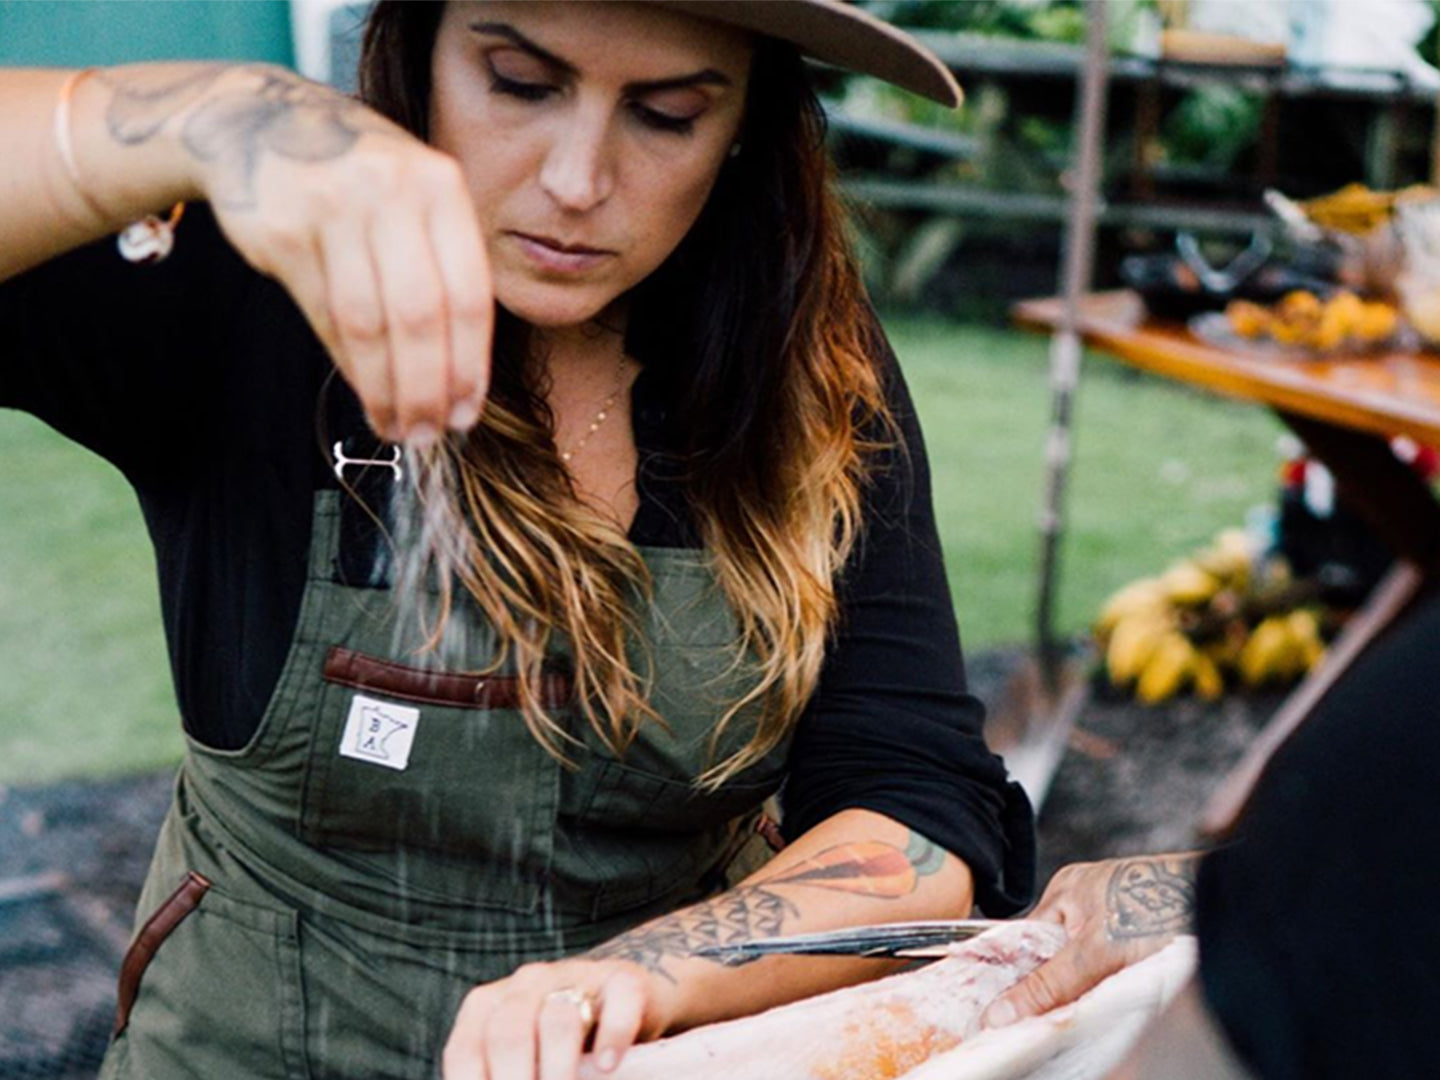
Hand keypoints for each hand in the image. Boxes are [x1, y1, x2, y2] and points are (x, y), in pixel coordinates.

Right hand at [151, 63, 491, 441]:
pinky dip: (346, 363)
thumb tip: (459, 383)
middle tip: (428, 434)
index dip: (469, 365)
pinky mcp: (282, 229)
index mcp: (441, 187)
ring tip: (396, 427)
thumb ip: (444, 273)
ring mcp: (332, 206)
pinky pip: (324, 314)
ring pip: (367, 324)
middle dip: (426, 389)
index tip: (466, 414)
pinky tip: (363, 390)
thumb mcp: (417, 203)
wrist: (262, 123)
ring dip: (384, 388)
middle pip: (419, 316)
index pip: (469, 294)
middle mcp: (391, 191)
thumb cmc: (360, 182)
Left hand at [441, 957, 675, 1079]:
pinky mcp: (624, 978)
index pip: (465, 1051)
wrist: (623, 1000)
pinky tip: (607, 1067)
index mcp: (490, 1005)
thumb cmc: (562, 1046)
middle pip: (508, 1035)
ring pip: (559, 1017)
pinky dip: (611, 1037)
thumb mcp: (524, 1062)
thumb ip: (507, 1075)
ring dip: (559, 1070)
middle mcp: (527, 983)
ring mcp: (577, 976)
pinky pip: (617, 1002)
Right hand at [980, 853, 1198, 1029]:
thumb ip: (1048, 984)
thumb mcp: (1096, 953)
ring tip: (1095, 1011)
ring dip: (1089, 993)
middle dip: (1058, 990)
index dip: (1021, 981)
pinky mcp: (1146, 936)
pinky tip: (1122, 1003)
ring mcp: (1120, 917)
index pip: (1026, 943)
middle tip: (1055, 1022)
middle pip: (1058, 958)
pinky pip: (1116, 971)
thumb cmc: (1165, 907)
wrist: (1232, 905)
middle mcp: (1089, 899)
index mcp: (1066, 889)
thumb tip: (1001, 1012)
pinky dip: (1116, 989)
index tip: (1011, 1018)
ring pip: (1088, 969)